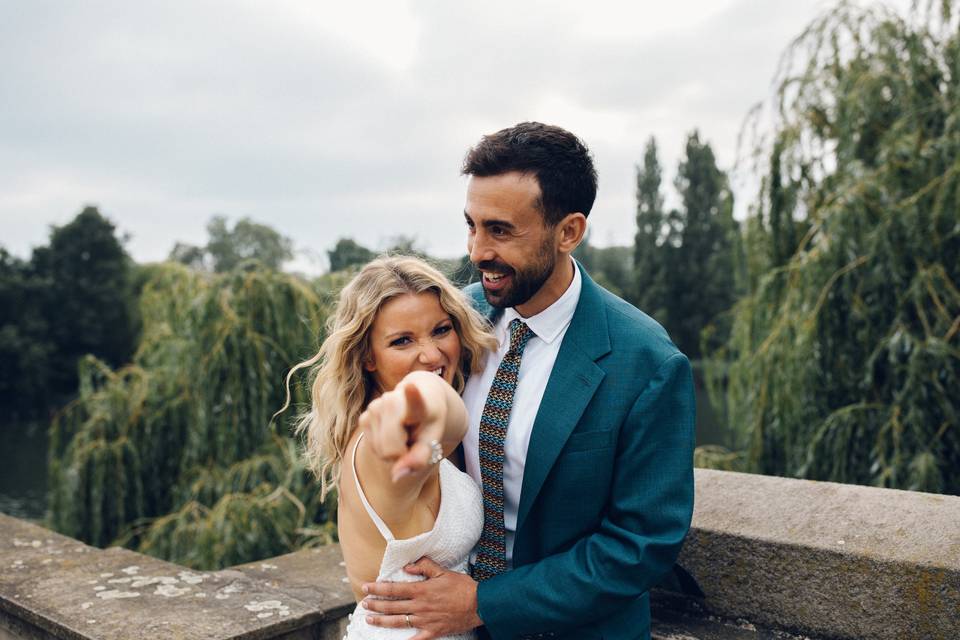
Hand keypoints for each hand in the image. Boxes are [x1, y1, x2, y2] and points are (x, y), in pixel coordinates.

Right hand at [359, 373, 447, 481]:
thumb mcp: (432, 441)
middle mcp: (393, 400)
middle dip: (401, 454)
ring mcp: (375, 407)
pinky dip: (382, 447)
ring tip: (403, 434)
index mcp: (418, 402)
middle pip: (390, 448)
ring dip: (392, 450)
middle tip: (412, 441)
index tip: (411, 387)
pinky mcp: (364, 417)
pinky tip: (391, 434)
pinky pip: (371, 447)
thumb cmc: (428, 423)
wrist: (421, 398)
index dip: (412, 396)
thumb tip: (396, 477)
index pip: (414, 400)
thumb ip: (419, 458)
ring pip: (380, 450)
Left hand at [362, 557, 482, 638]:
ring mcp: (425, 621)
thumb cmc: (462, 587)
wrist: (479, 604)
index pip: (394, 589)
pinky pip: (416, 639)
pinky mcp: (433, 632)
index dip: (378, 588)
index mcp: (421, 590)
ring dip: (382, 621)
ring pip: (398, 622)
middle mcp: (420, 606)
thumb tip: (407, 566)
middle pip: (392, 606)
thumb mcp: (443, 571)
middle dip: (375, 605)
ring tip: (370, 619)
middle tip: (363, 604)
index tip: (366, 587)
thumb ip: (424, 567)